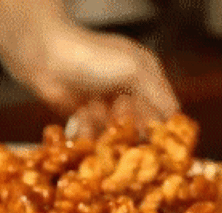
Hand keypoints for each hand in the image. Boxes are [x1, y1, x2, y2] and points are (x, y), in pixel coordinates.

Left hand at [5, 23, 179, 137]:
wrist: (45, 58)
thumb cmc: (92, 57)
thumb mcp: (134, 71)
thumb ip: (159, 96)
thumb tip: (177, 121)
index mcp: (147, 75)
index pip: (166, 110)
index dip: (163, 127)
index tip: (161, 145)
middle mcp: (129, 90)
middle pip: (141, 126)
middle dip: (130, 126)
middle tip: (117, 115)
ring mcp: (106, 104)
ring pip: (117, 134)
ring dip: (105, 126)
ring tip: (93, 106)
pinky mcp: (85, 116)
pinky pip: (95, 136)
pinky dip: (88, 129)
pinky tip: (81, 111)